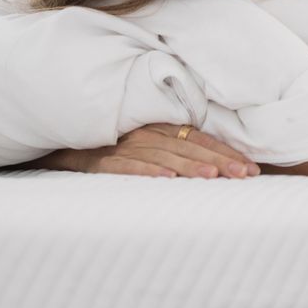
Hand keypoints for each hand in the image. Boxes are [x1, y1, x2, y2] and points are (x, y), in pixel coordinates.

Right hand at [50, 124, 260, 178]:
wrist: (55, 143)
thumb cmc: (105, 146)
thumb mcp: (141, 143)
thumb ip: (172, 150)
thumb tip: (215, 169)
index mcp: (156, 127)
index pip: (198, 139)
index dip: (225, 153)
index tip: (252, 170)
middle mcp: (141, 133)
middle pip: (186, 145)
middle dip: (218, 160)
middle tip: (245, 175)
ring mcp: (119, 145)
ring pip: (160, 155)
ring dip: (187, 165)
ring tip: (212, 177)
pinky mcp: (96, 160)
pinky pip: (124, 167)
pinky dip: (145, 171)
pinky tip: (165, 180)